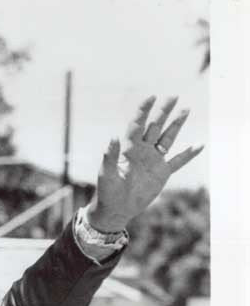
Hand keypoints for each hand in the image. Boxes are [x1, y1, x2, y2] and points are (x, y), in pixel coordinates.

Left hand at [86, 96, 203, 232]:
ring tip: (185, 110)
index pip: (137, 125)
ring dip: (176, 125)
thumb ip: (110, 156)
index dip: (144, 111)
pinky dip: (188, 154)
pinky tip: (199, 146)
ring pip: (167, 138)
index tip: (152, 97)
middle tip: (174, 96)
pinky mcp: (161, 173)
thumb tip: (113, 137)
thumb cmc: (107, 192)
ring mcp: (153, 160)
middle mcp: (142, 151)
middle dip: (164, 111)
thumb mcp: (107, 174)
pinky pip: (178, 161)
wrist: (116, 209)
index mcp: (129, 149)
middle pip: (155, 126)